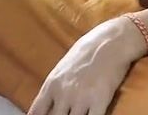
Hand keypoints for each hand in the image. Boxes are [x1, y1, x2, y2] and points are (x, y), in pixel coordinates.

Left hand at [28, 18, 143, 114]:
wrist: (110, 41)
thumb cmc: (88, 50)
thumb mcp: (63, 67)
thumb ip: (56, 87)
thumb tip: (49, 105)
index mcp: (52, 84)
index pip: (37, 112)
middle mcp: (63, 93)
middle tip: (66, 114)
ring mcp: (81, 98)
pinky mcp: (99, 101)